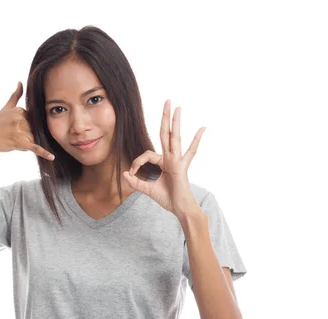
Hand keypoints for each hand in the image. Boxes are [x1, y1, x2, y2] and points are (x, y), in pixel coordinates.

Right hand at [0, 81, 54, 159]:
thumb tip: (20, 82)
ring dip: (26, 143)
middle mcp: (20, 119)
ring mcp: (20, 130)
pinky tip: (52, 157)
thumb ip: (15, 95)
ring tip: (12, 141)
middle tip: (12, 136)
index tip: (15, 128)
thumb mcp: (6, 108)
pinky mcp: (20, 142)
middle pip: (34, 129)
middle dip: (27, 135)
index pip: (33, 119)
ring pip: (33, 138)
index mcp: (19, 110)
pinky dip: (43, 153)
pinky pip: (35, 147)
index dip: (27, 126)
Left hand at [123, 99, 205, 218]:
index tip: (131, 173)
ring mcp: (177, 160)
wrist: (180, 208)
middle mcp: (171, 157)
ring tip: (177, 107)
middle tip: (168, 100)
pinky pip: (190, 151)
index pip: (146, 154)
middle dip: (165, 117)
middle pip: (166, 133)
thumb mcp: (147, 189)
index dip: (136, 162)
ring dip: (175, 122)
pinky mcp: (181, 166)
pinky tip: (203, 128)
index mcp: (163, 162)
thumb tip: (124, 174)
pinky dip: (196, 140)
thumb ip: (135, 182)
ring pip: (174, 137)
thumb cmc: (168, 199)